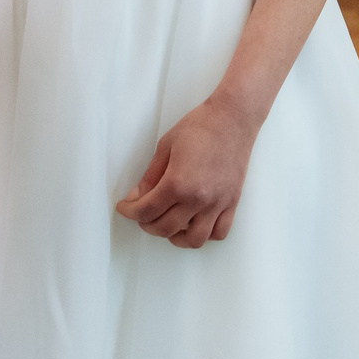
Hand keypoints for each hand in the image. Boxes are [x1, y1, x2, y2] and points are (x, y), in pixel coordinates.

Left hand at [115, 97, 259, 248]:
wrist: (233, 119)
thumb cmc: (200, 127)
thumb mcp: (165, 147)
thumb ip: (150, 177)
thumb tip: (136, 198)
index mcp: (178, 183)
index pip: (147, 211)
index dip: (130, 212)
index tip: (125, 208)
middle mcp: (198, 199)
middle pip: (165, 228)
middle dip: (146, 224)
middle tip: (141, 214)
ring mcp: (218, 204)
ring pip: (194, 240)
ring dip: (176, 237)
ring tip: (168, 225)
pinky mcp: (232, 203)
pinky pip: (219, 233)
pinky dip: (204, 235)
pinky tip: (194, 223)